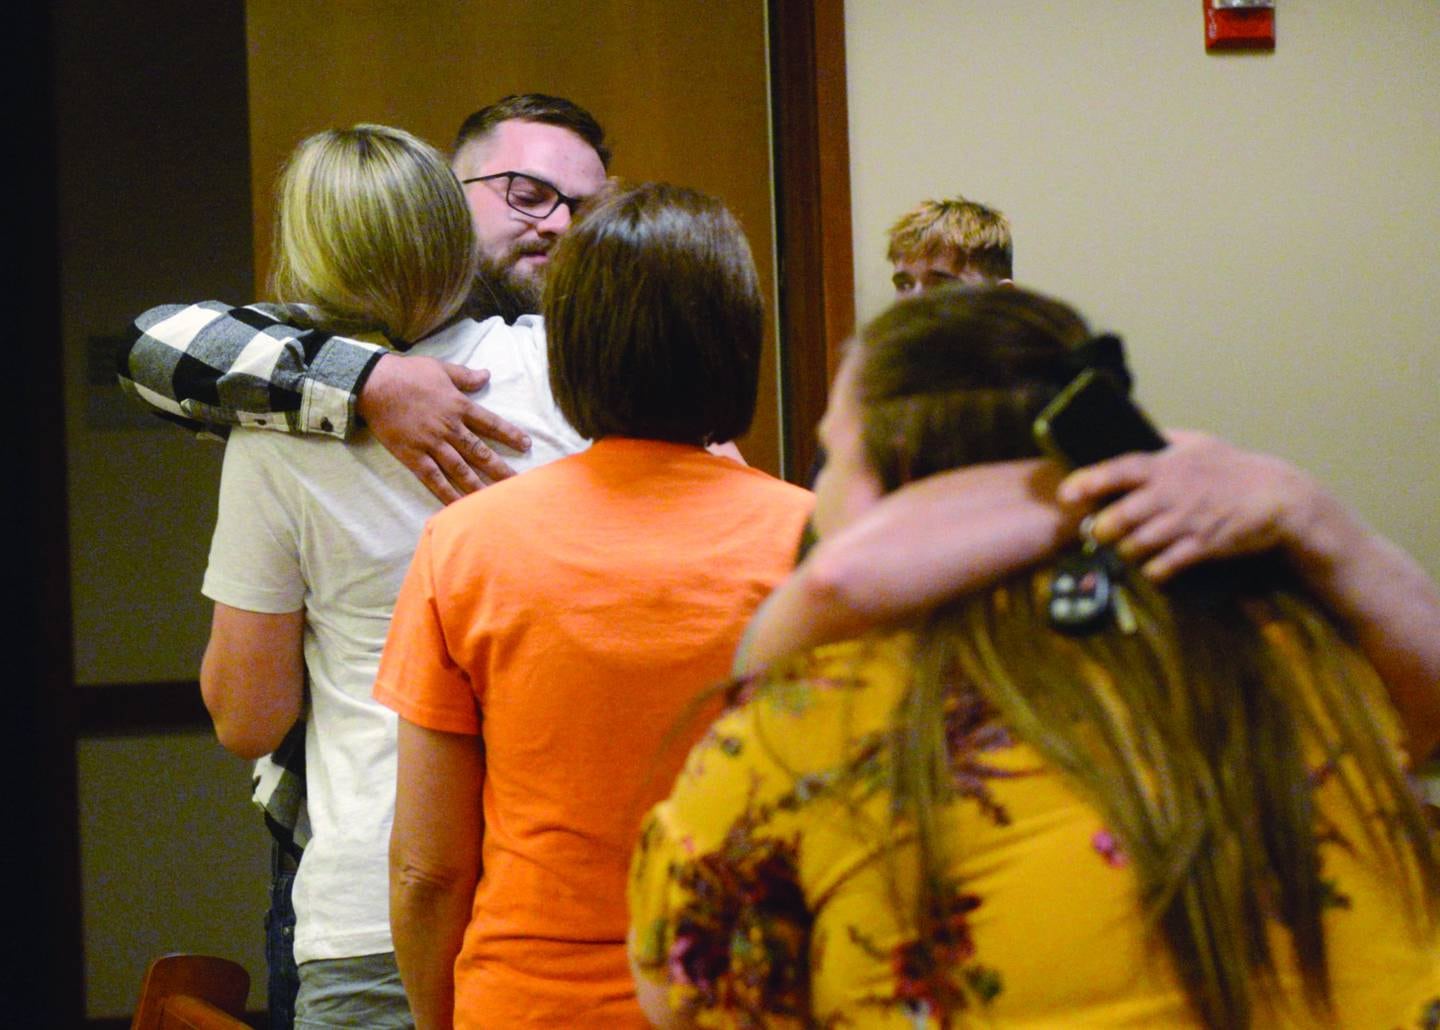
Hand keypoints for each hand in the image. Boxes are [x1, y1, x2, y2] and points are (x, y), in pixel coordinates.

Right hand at [358, 354, 531, 503]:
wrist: (374, 384)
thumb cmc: (408, 373)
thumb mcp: (441, 368)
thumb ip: (465, 375)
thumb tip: (487, 374)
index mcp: (459, 406)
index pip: (491, 424)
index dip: (510, 435)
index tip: (526, 445)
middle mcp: (449, 428)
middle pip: (480, 452)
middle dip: (501, 468)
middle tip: (518, 484)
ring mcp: (431, 444)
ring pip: (461, 469)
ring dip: (479, 485)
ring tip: (495, 500)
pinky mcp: (413, 456)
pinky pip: (433, 478)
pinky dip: (446, 493)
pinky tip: (458, 506)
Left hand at [1058, 431, 1313, 581]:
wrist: (1278, 497)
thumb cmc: (1232, 468)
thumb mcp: (1198, 443)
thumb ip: (1163, 439)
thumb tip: (1134, 428)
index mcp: (1165, 466)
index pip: (1118, 470)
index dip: (1088, 481)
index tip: (1067, 492)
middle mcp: (1170, 494)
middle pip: (1118, 517)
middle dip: (1100, 529)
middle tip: (1098, 530)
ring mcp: (1185, 522)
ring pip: (1136, 545)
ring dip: (1124, 551)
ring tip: (1124, 549)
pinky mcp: (1202, 547)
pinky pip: (1164, 566)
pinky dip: (1152, 571)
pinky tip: (1152, 567)